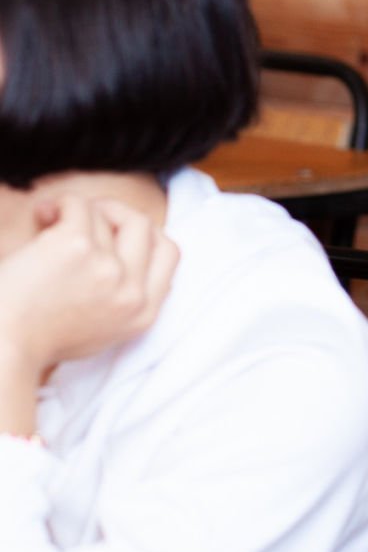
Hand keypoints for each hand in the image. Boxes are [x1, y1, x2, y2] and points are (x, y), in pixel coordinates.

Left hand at [0, 195, 177, 376]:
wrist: (0, 348)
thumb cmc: (35, 338)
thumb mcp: (101, 330)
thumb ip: (125, 297)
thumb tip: (125, 250)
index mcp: (142, 313)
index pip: (168, 253)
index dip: (144, 234)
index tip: (116, 231)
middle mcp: (131, 291)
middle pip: (143, 225)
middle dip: (114, 212)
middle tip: (86, 217)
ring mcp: (107, 269)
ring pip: (105, 214)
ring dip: (77, 211)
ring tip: (50, 221)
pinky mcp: (76, 247)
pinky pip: (78, 205)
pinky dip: (61, 204)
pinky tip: (43, 215)